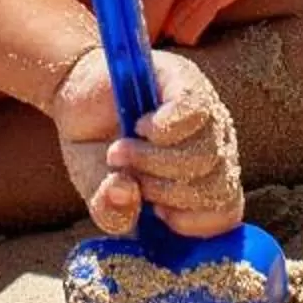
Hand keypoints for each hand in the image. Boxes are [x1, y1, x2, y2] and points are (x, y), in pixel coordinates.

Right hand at [48, 46, 244, 238]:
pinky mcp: (189, 81)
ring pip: (205, 154)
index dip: (192, 221)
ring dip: (152, 161)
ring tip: (120, 152)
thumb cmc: (97, 152)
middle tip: (126, 177)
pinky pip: (194, 112)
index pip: (226, 211)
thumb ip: (112, 210)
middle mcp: (216, 147)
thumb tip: (127, 194)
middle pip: (216, 186)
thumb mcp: (98, 192)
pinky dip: (162, 127)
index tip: (156, 212)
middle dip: (163, 191)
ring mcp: (207, 114)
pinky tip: (140, 125)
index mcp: (205, 181)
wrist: (76, 99)